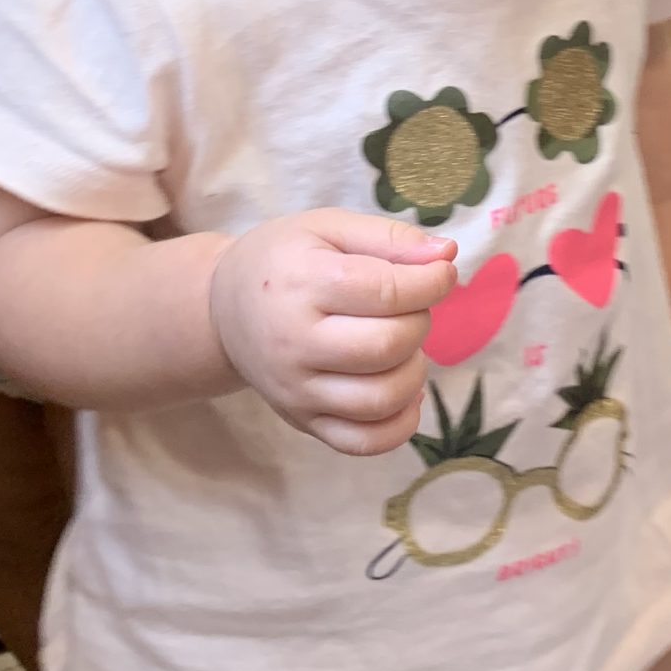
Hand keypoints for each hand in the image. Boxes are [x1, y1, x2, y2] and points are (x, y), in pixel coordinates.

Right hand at [210, 210, 456, 456]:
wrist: (222, 310)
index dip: (432, 282)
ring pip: (381, 399)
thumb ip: (389, 238)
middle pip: (387, 346)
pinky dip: (400, 424)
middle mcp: (294, 343)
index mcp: (301, 284)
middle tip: (411, 306)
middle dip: (420, 322)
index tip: (440, 273)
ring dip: (414, 371)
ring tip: (402, 346)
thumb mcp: (328, 228)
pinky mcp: (302, 421)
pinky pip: (364, 442)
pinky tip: (401, 391)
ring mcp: (296, 391)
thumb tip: (447, 254)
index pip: (386, 292)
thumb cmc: (283, 260)